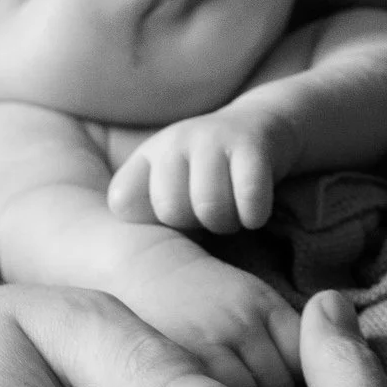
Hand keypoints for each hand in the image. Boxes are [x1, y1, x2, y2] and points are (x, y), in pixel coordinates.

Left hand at [109, 107, 285, 234]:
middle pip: (171, 210)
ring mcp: (211, 138)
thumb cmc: (210, 176)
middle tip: (209, 215)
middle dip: (195, 226)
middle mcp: (173, 143)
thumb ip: (145, 219)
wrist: (263, 128)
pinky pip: (248, 197)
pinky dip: (254, 215)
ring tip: (232, 213)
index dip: (149, 222)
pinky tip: (254, 211)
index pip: (123, 202)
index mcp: (147, 157)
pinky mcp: (250, 143)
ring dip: (227, 223)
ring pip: (210, 207)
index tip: (172, 219)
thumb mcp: (170, 189)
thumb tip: (145, 259)